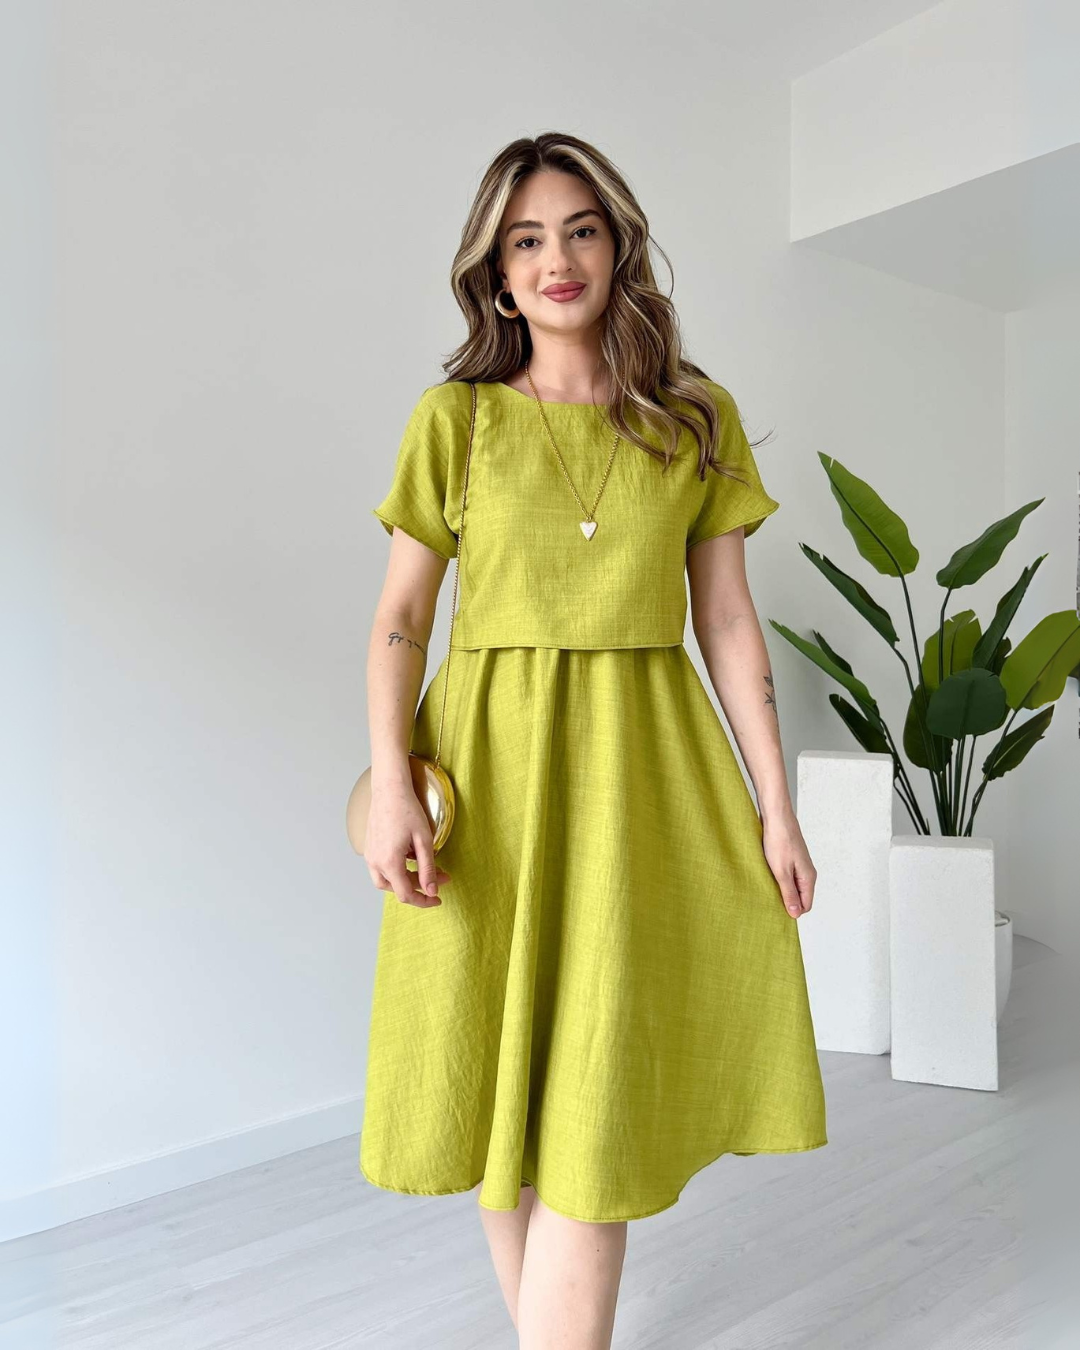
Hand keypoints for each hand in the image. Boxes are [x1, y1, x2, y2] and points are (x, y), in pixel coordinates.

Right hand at [364, 778, 451, 907]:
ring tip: (423, 869)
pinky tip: (410, 857)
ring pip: (387, 881)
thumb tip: (432, 891)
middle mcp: (375, 862)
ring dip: (405, 880)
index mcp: (390, 862)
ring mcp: (370, 855)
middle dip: (418, 887)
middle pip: (396, 889)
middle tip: (438, 877)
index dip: (423, 901)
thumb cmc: (407, 810)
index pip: (406, 895)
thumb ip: (427, 869)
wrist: (389, 789)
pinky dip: (396, 870)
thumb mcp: (424, 840)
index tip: (438, 898)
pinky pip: (381, 868)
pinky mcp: (369, 848)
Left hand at [761, 811, 815, 918]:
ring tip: (766, 886)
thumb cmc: (779, 841)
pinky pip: (787, 875)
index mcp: (808, 878)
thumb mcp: (781, 871)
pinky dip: (778, 878)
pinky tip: (767, 875)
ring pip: (792, 886)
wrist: (776, 816)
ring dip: (780, 889)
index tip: (776, 909)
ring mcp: (799, 865)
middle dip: (786, 900)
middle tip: (768, 898)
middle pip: (799, 897)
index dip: (792, 910)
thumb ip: (789, 893)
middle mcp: (807, 872)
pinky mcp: (791, 858)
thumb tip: (796, 913)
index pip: (805, 905)